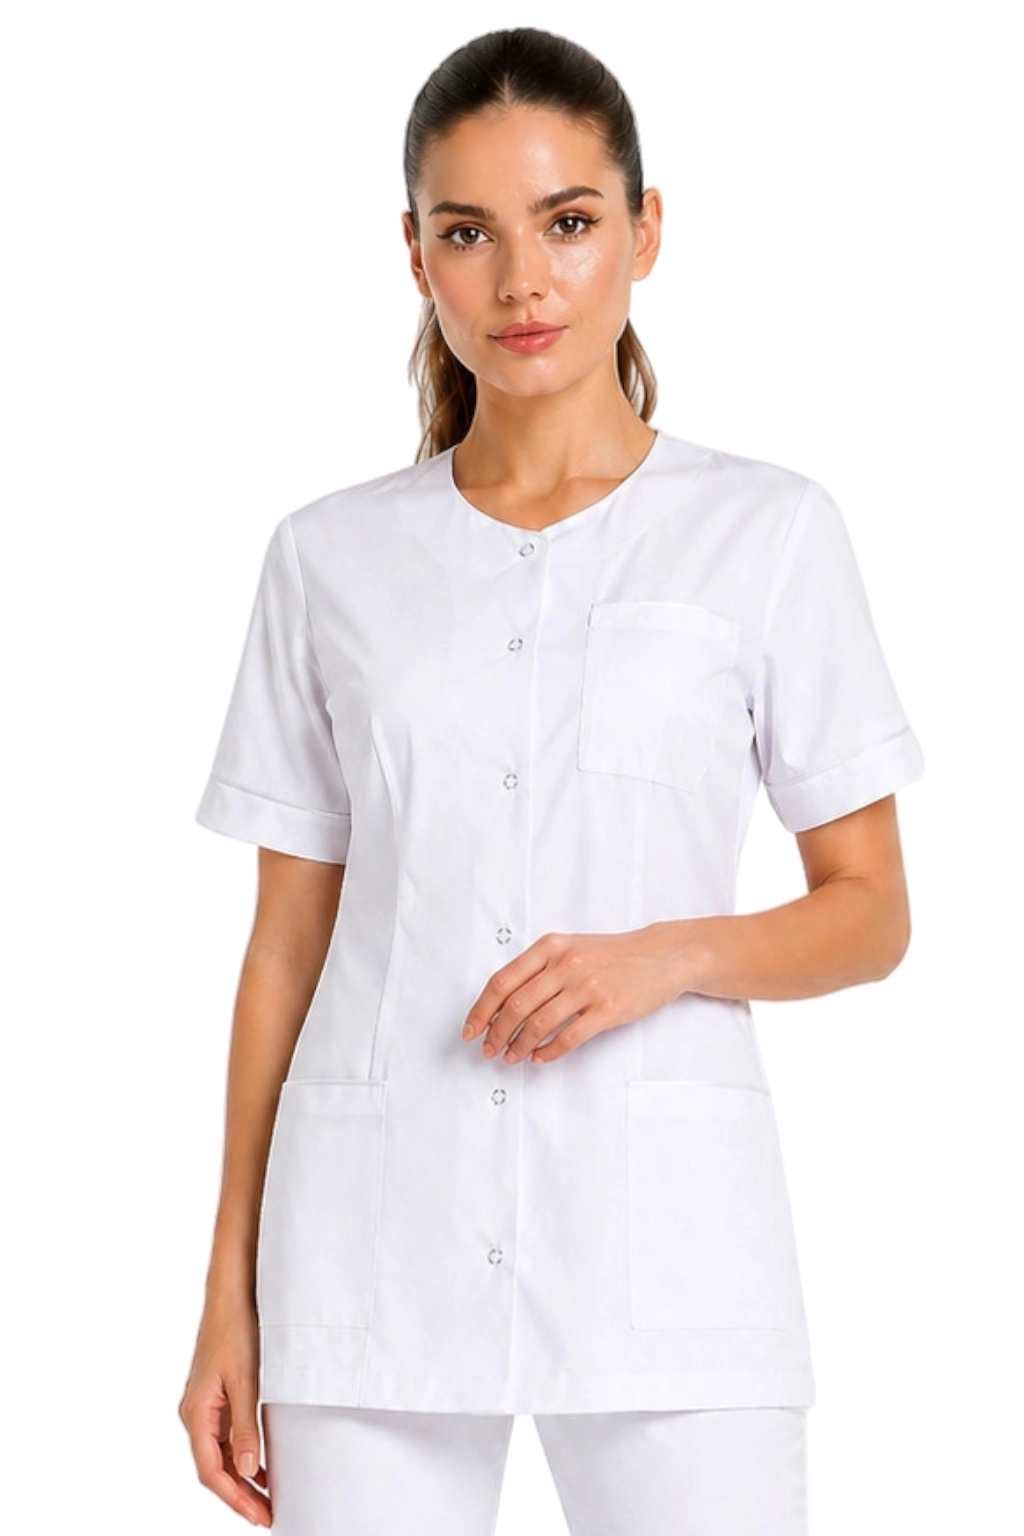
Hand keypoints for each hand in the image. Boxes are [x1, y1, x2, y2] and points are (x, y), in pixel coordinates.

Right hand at [179, 1293, 271, 1527]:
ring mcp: (204, 1406)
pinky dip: (242, 1455)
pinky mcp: (216, 1397)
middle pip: (214, 1468)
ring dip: (242, 1478)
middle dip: (240, 1495)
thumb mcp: (246, 1381)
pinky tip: (261, 1466)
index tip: (259, 1516)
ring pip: (220, 1455)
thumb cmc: (235, 1331)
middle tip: (268, 1516)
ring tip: (268, 1499)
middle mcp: (195, 1414)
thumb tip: (247, 1471)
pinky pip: (225, 1437)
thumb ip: (245, 1427)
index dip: (235, 1498)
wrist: (230, 1294)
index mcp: (196, 1413)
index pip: (212, 1471)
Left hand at [461, 924, 698, 1064]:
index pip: (502, 981)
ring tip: (512, 1057)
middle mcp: (565, 965)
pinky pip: (568, 1038)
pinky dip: (548, 1052)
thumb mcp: (571, 948)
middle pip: (515, 1006)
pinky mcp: (607, 1010)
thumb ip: (539, 969)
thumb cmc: (613, 955)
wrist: (661, 955)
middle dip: (495, 1033)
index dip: (481, 1009)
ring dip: (518, 1046)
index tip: (471, 1029)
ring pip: (538, 1024)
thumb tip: (502, 1003)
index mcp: (551, 947)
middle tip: (489, 1049)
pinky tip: (539, 1058)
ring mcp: (587, 987)